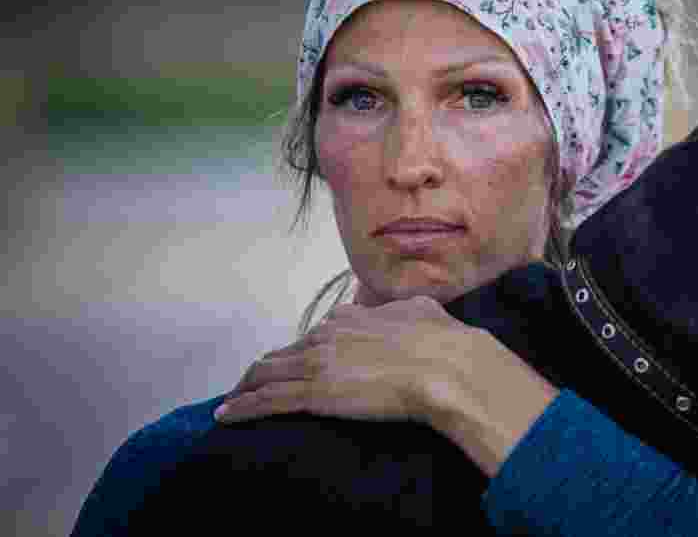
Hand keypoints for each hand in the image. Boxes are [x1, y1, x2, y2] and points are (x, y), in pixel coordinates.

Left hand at [214, 295, 478, 425]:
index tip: (293, 364)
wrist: (444, 365)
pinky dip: (241, 408)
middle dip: (264, 371)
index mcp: (352, 319)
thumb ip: (406, 312)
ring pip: (265, 374)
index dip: (300, 352)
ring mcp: (317, 364)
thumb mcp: (422, 313)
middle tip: (253, 387)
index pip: (314, 336)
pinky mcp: (313, 393)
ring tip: (230, 402)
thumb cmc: (441, 343)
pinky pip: (266, 401)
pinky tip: (225, 416)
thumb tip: (410, 310)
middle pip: (282, 355)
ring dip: (244, 388)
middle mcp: (327, 336)